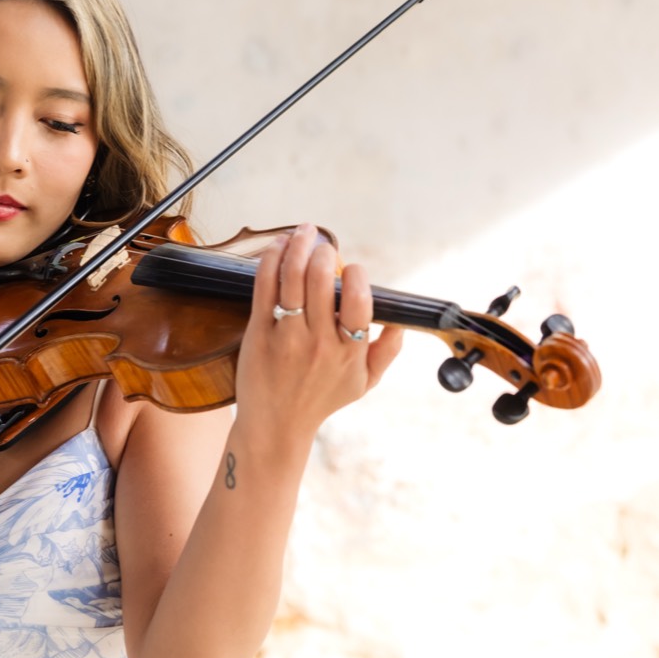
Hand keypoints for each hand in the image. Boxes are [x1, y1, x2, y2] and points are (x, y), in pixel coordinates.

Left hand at [234, 224, 402, 446]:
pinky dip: (271, 259)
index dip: (357, 276)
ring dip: (298, 246)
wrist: (275, 425)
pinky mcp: (258, 333)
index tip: (352, 268)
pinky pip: (265, 287)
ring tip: (304, 232)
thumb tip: (400, 325)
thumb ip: (387, 354)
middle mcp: (318, 343)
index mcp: (349, 353)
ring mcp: (286, 338)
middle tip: (324, 245)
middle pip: (322, 282)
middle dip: (324, 252)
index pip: (360, 303)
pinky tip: (279, 246)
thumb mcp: (364, 384)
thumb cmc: (321, 400)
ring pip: (292, 278)